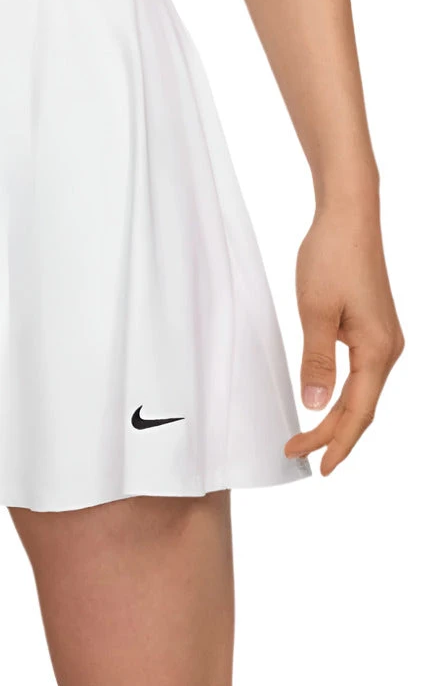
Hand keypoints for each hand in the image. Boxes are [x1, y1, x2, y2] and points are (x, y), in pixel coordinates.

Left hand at [284, 201, 403, 474]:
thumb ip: (316, 361)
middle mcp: (389, 348)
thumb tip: (314, 406)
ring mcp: (383, 338)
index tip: (316, 466)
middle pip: (362, 406)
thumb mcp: (315, 312)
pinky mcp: (374, 327)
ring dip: (337, 416)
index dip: (337, 441)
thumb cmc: (331, 258)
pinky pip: (361, 373)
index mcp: (379, 350)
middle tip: (296, 454)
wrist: (349, 218)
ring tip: (308, 438)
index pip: (358, 411)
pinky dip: (343, 395)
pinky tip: (326, 402)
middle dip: (331, 434)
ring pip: (362, 391)